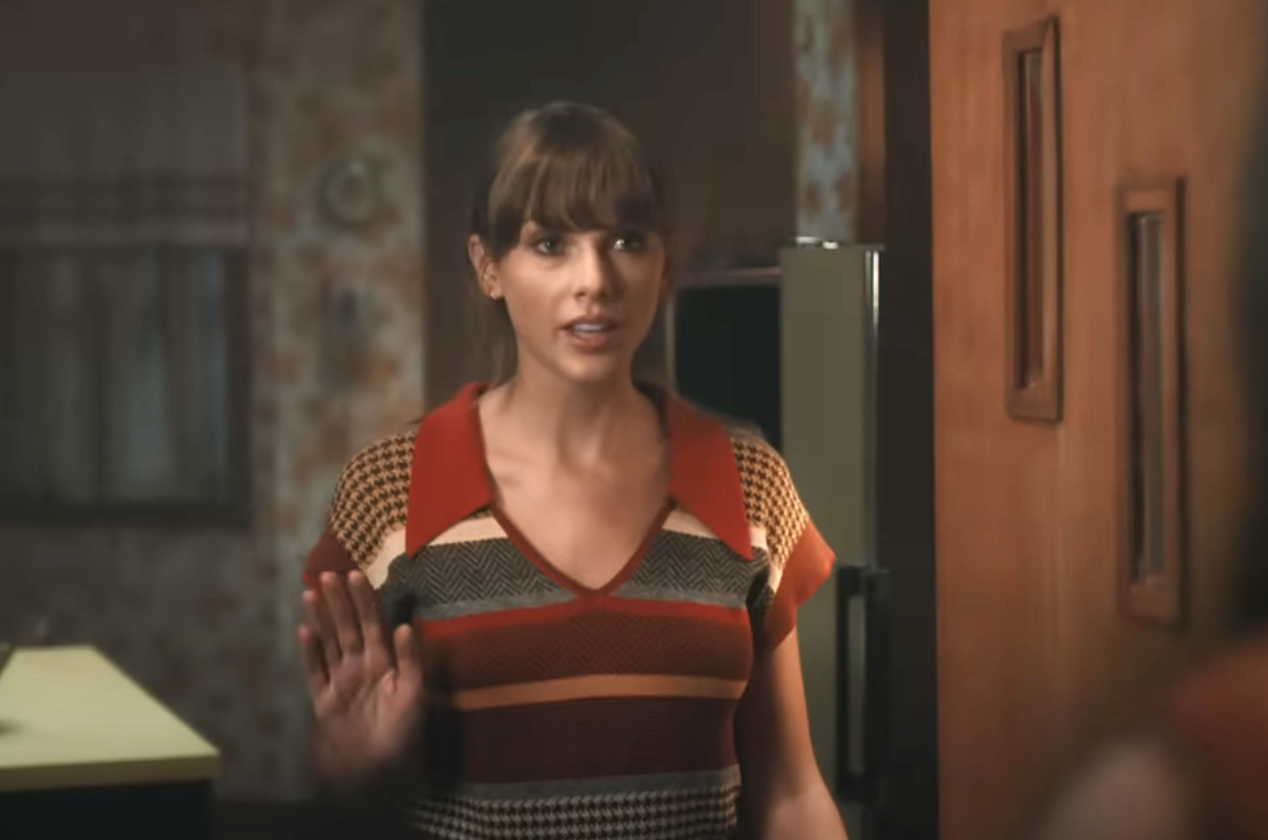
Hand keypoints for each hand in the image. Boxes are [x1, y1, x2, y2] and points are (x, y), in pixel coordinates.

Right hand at [299, 571, 424, 793]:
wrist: (379, 769)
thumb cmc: (403, 732)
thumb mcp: (414, 694)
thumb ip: (410, 660)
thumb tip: (406, 626)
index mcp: (383, 662)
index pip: (373, 623)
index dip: (365, 600)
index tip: (356, 575)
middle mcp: (359, 666)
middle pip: (347, 627)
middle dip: (339, 601)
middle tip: (328, 574)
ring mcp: (339, 681)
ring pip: (328, 642)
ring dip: (321, 619)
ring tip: (310, 593)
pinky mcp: (324, 700)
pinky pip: (314, 672)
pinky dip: (309, 652)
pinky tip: (304, 632)